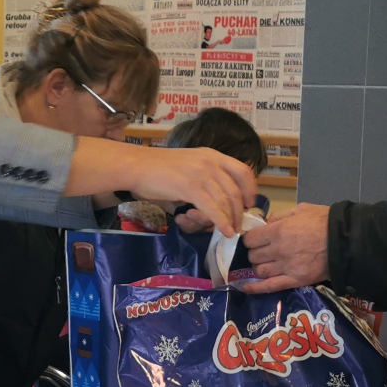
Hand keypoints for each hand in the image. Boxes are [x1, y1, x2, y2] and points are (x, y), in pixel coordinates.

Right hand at [132, 147, 255, 237]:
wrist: (136, 166)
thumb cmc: (157, 168)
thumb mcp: (189, 165)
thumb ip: (204, 177)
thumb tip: (216, 198)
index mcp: (212, 155)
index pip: (243, 170)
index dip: (250, 189)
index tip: (249, 203)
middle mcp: (211, 162)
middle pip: (235, 190)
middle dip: (240, 211)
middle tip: (238, 225)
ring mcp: (201, 174)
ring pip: (226, 200)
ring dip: (232, 219)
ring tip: (232, 232)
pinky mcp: (190, 187)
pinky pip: (212, 208)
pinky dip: (221, 222)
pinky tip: (225, 231)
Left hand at [240, 203, 329, 291]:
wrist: (346, 241)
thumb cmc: (324, 222)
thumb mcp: (301, 209)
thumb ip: (280, 216)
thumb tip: (265, 224)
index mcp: (278, 231)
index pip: (250, 240)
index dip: (251, 240)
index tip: (255, 240)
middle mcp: (278, 250)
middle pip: (253, 256)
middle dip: (255, 253)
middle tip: (263, 252)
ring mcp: (286, 267)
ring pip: (260, 271)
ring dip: (259, 268)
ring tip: (266, 264)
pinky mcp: (295, 280)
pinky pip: (270, 286)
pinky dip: (256, 288)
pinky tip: (246, 288)